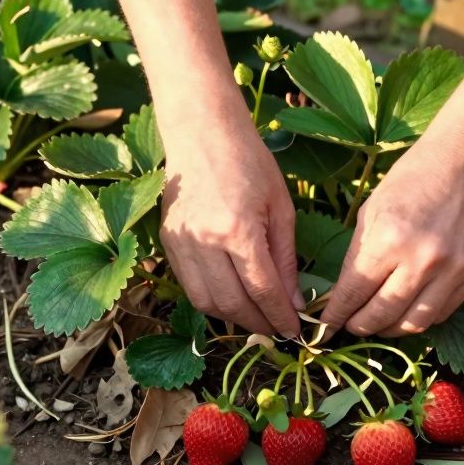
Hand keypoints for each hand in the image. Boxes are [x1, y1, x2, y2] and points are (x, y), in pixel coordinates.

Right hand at [160, 109, 302, 337]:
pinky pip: (189, 286)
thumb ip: (286, 259)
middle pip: (231, 304)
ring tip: (255, 317)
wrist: (202, 132)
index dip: (280, 317)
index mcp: (237, 230)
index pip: (262, 290)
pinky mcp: (168, 242)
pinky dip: (211, 300)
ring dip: (232, 317)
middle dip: (258, 324)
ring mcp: (181, 243)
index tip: (295, 332)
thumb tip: (294, 302)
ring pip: (205, 302)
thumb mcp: (280, 208)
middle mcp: (204, 241)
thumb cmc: (250, 162)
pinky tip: (231, 297)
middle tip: (277, 330)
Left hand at [320, 138, 463, 337]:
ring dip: (389, 331)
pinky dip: (418, 319)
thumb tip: (341, 295)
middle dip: (358, 327)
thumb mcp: (370, 212)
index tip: (324, 327)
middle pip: (382, 316)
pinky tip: (405, 311)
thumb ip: (356, 256)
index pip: (354, 293)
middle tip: (349, 326)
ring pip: (413, 324)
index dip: (335, 315)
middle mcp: (421, 261)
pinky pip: (440, 313)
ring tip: (376, 324)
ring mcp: (451, 271)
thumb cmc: (411, 180)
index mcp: (388, 240)